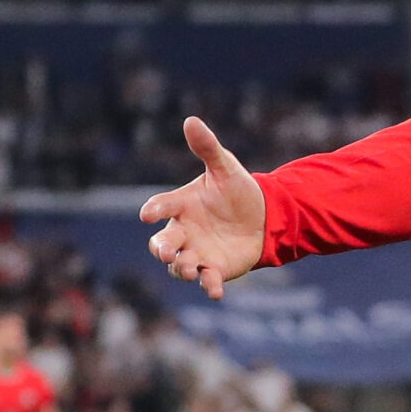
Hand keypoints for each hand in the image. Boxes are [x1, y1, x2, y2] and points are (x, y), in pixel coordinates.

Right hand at [139, 117, 265, 300]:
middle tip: (166, 252)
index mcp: (182, 204)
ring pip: (180, 265)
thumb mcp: (225, 168)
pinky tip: (216, 291)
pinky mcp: (216, 268)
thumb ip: (207, 148)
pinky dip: (210, 286)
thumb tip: (191, 120)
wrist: (264, 216)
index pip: (161, 206)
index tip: (147, 214)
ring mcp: (198, 252)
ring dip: (182, 268)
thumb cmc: (237, 191)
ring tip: (190, 269)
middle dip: (162, 248)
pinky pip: (207, 279)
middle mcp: (185, 231)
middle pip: (163, 242)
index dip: (154, 209)